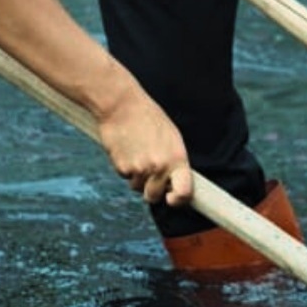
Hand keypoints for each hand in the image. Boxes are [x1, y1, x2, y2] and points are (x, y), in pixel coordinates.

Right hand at [95, 90, 192, 207]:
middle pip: (154, 197)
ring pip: (137, 187)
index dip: (178, 201)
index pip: (184, 192)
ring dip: (137, 177)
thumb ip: (174, 160)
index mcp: (177, 158)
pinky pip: (125, 177)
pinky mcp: (122, 168)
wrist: (121, 105)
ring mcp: (140, 169)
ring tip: (137, 153)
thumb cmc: (147, 118)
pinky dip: (125, 168)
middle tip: (149, 173)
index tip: (173, 200)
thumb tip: (175, 181)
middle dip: (151, 190)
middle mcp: (160, 167)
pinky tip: (126, 150)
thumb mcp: (171, 137)